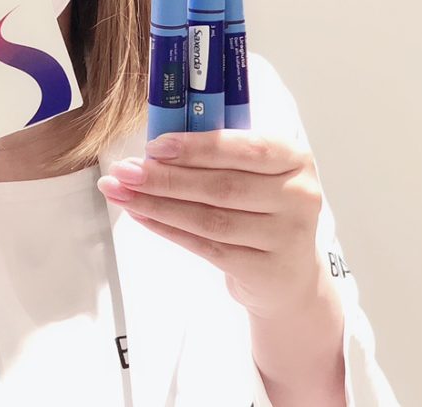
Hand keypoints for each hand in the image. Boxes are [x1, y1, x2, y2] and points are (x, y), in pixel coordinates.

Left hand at [96, 130, 326, 319]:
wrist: (289, 275)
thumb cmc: (262, 208)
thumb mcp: (255, 172)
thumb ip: (218, 154)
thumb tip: (154, 147)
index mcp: (295, 158)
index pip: (244, 148)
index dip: (196, 147)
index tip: (154, 146)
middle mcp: (298, 196)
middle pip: (221, 186)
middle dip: (165, 177)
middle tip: (124, 171)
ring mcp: (285, 237)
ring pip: (210, 218)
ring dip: (158, 204)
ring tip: (122, 192)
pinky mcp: (265, 271)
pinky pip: (206, 247)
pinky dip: (168, 229)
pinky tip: (141, 215)